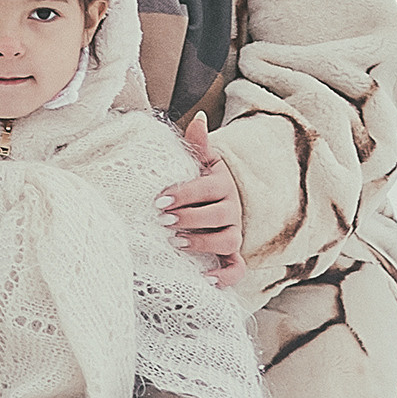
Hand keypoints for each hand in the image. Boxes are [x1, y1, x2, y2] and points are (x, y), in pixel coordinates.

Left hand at [163, 113, 246, 286]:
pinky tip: (207, 279)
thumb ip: (198, 143)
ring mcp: (234, 231)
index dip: (184, 194)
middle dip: (190, 218)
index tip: (159, 200)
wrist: (216, 198)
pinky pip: (237, 269)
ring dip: (203, 243)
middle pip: (218, 215)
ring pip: (228, 240)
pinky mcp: (232, 253)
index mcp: (222, 183)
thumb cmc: (201, 179)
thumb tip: (199, 117)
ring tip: (177, 242)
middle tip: (164, 221)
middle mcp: (232, 209)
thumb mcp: (201, 160)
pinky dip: (225, 276)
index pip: (207, 188)